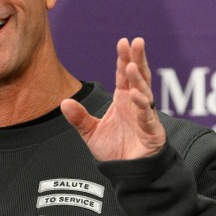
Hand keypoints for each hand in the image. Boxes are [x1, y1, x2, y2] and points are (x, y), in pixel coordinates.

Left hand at [61, 37, 165, 160]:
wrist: (127, 173)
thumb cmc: (114, 151)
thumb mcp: (91, 133)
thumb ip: (79, 118)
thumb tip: (64, 102)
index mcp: (123, 100)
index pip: (123, 75)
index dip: (123, 59)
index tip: (122, 42)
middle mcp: (135, 104)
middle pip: (138, 77)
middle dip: (137, 59)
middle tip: (136, 41)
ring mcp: (145, 116)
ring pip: (144, 92)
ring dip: (139, 79)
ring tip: (131, 65)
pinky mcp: (151, 131)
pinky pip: (147, 115)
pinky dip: (142, 105)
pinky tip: (136, 95)